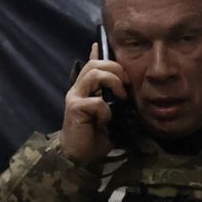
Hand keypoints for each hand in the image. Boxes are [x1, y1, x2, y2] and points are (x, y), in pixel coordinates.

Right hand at [60, 43, 129, 165]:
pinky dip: (106, 110)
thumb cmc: (95, 137)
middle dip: (115, 69)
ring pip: (94, 74)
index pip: (90, 64)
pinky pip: (97, 101)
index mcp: (85, 89)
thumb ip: (112, 99)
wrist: (81, 157)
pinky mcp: (75, 108)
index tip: (102, 43)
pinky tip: (106, 121)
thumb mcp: (109, 114)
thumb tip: (124, 88)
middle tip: (126, 84)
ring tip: (121, 97)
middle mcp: (78, 89)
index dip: (97, 53)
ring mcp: (75, 97)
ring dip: (113, 82)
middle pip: (95, 64)